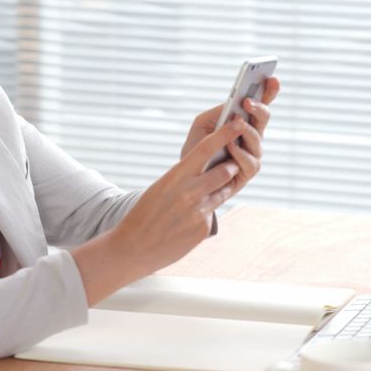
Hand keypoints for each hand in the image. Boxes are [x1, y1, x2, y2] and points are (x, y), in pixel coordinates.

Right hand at [71, 120, 243, 303]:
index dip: (225, 134)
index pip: (206, 149)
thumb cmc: (144, 214)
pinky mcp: (203, 228)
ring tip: (206, 191)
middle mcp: (190, 192)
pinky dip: (204, 214)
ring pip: (223, 191)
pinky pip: (212, 214)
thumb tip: (208, 171)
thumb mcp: (161, 188)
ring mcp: (199, 211)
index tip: (238, 122)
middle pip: (224, 170)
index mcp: (176, 176)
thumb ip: (184, 178)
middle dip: (229, 166)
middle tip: (228, 164)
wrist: (132, 248)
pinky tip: (187, 222)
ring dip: (221, 188)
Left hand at [181, 77, 279, 194]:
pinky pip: (250, 161)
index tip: (272, 78)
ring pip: (258, 139)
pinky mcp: (248, 172)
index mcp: (244, 120)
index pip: (260, 103)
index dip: (269, 91)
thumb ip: (218, 112)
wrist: (189, 176)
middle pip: (264, 117)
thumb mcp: (203, 123)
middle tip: (248, 101)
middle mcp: (252, 135)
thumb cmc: (198, 146)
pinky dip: (239, 153)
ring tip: (236, 122)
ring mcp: (252, 153)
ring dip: (246, 130)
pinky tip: (230, 146)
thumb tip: (236, 108)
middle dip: (259, 107)